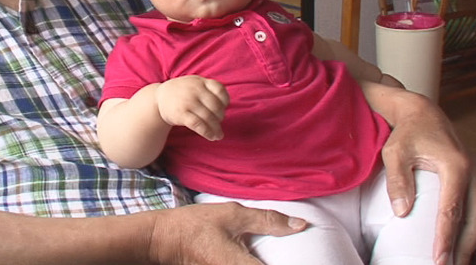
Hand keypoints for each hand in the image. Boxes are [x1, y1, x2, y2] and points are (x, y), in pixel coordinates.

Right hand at [148, 202, 306, 264]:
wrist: (162, 240)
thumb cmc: (195, 226)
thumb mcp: (232, 215)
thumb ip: (268, 221)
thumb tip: (301, 225)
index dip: (297, 264)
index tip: (313, 260)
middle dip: (282, 261)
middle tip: (299, 256)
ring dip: (267, 262)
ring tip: (277, 255)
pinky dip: (255, 264)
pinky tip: (256, 257)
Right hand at [155, 76, 229, 140]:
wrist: (158, 98)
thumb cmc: (181, 92)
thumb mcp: (194, 83)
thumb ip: (208, 88)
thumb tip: (226, 104)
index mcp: (200, 82)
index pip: (220, 89)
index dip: (225, 100)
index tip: (224, 107)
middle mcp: (195, 90)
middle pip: (216, 106)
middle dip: (220, 117)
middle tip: (218, 122)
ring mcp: (188, 102)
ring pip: (208, 118)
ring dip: (216, 129)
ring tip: (219, 135)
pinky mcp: (181, 114)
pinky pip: (198, 125)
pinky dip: (207, 132)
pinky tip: (212, 137)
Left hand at [379, 92, 475, 264]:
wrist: (423, 113)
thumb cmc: (407, 133)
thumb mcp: (394, 151)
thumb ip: (398, 180)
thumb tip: (403, 212)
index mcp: (456, 166)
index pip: (452, 211)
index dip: (446, 239)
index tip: (438, 260)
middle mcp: (474, 172)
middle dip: (464, 249)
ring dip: (471, 243)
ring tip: (456, 262)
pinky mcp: (475, 180)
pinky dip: (472, 230)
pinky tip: (460, 245)